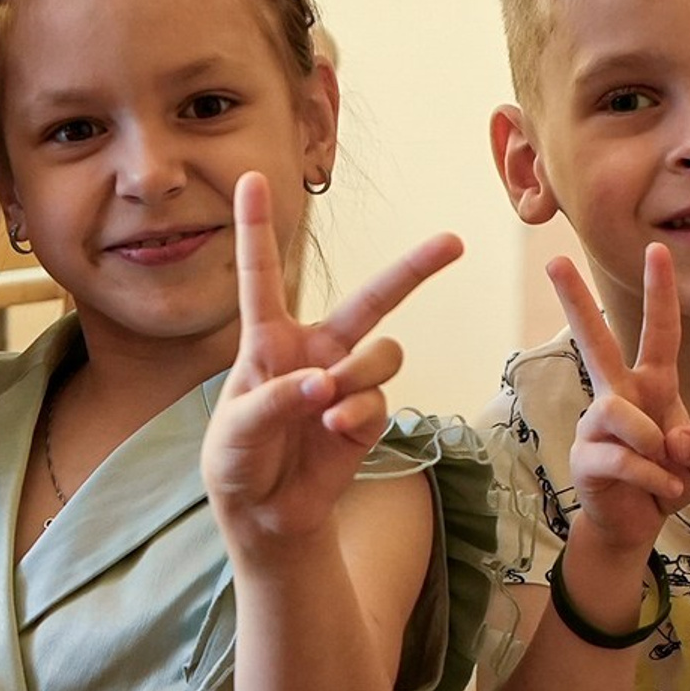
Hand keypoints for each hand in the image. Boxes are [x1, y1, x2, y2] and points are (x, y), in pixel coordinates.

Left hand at [202, 172, 460, 548]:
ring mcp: (347, 382)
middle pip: (372, 299)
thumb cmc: (238, 459)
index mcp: (269, 339)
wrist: (266, 513)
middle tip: (453, 242)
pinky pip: (379, 399)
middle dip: (414, 270)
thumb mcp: (237, 428)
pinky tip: (334, 429)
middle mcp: (316, 350)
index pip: (263, 274)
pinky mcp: (367, 416)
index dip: (257, 226)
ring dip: (360, 374)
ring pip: (384, 352)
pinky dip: (357, 413)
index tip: (250, 177)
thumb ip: (275, 399)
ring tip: (328, 404)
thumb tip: (325, 385)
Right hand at [547, 246, 689, 560]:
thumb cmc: (669, 479)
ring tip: (667, 471)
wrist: (638, 525)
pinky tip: (663, 491)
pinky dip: (652, 477)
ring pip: (619, 412)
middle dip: (576, 301)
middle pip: (595, 341)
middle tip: (554, 260)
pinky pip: (621, 458)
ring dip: (652, 445)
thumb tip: (670, 438)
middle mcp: (619, 396)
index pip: (659, 332)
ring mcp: (596, 425)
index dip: (661, 292)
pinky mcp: (585, 457)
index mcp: (652, 385)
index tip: (657, 248)